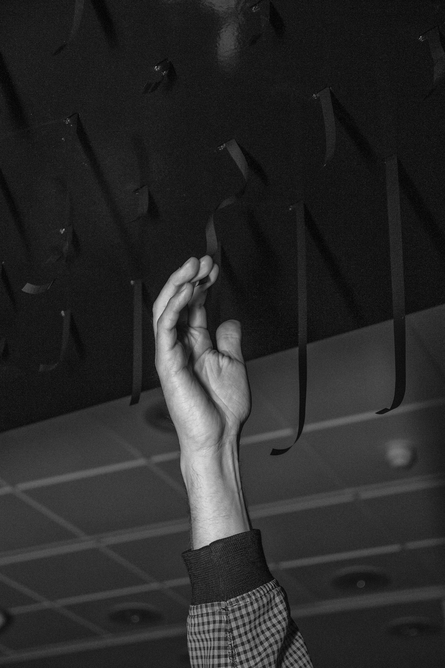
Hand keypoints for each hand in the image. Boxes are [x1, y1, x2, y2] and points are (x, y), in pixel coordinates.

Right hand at [152, 256, 250, 457]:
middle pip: (178, 302)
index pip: (193, 306)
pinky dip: (175, 305)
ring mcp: (171, 351)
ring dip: (179, 284)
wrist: (219, 435)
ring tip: (195, 266)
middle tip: (204, 260)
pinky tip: (188, 289)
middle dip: (190, 277)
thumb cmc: (223, 406)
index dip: (202, 284)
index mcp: (195, 343)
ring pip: (166, 309)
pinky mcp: (167, 361)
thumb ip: (228, 340)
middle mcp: (180, 344)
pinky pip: (165, 327)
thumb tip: (229, 320)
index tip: (214, 267)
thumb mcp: (232, 363)